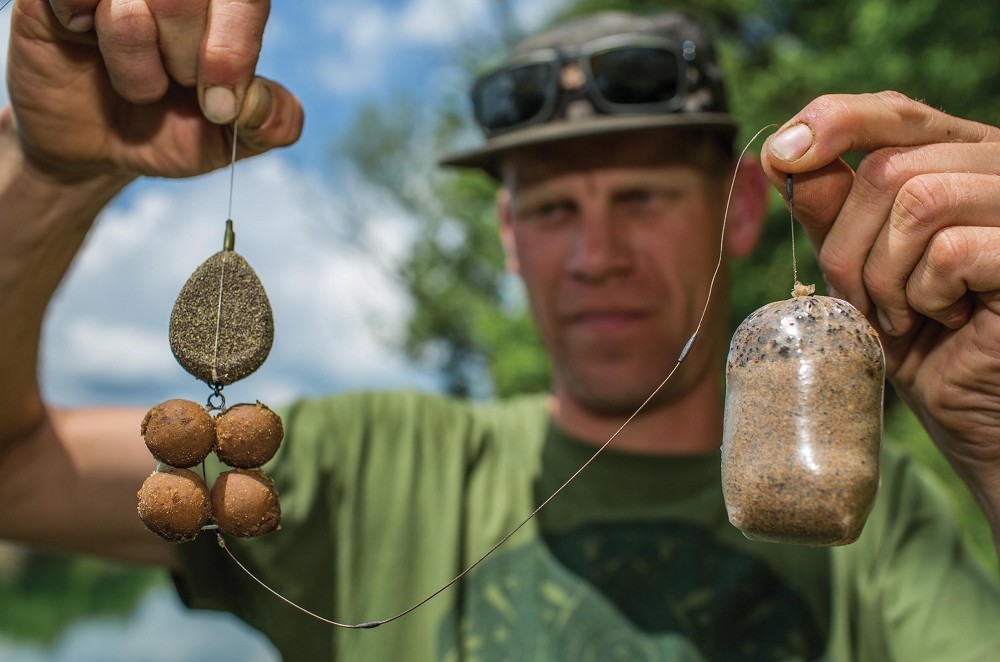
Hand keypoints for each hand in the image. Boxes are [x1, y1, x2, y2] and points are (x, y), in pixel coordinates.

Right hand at [4, 0, 302, 181]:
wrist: (98, 149)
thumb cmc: (170, 130)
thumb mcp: (230, 139)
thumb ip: (271, 121)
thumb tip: (256, 100)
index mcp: (228, 7)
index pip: (246, 0)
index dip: (233, 54)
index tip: (218, 106)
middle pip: (188, 0)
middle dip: (185, 61)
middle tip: (173, 84)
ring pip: (134, 5)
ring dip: (136, 64)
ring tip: (134, 82)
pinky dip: (84, 26)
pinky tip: (84, 37)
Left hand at [760, 91, 999, 532]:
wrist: (976, 411)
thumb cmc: (923, 339)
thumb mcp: (862, 268)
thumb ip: (833, 210)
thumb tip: (786, 154)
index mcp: (957, 157)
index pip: (891, 111)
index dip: (832, 124)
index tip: (779, 156)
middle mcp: (996, 166)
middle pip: (888, 169)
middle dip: (848, 247)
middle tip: (861, 303)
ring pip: (919, 199)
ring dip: (886, 273)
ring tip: (903, 314)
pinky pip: (951, 249)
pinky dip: (926, 293)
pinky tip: (946, 319)